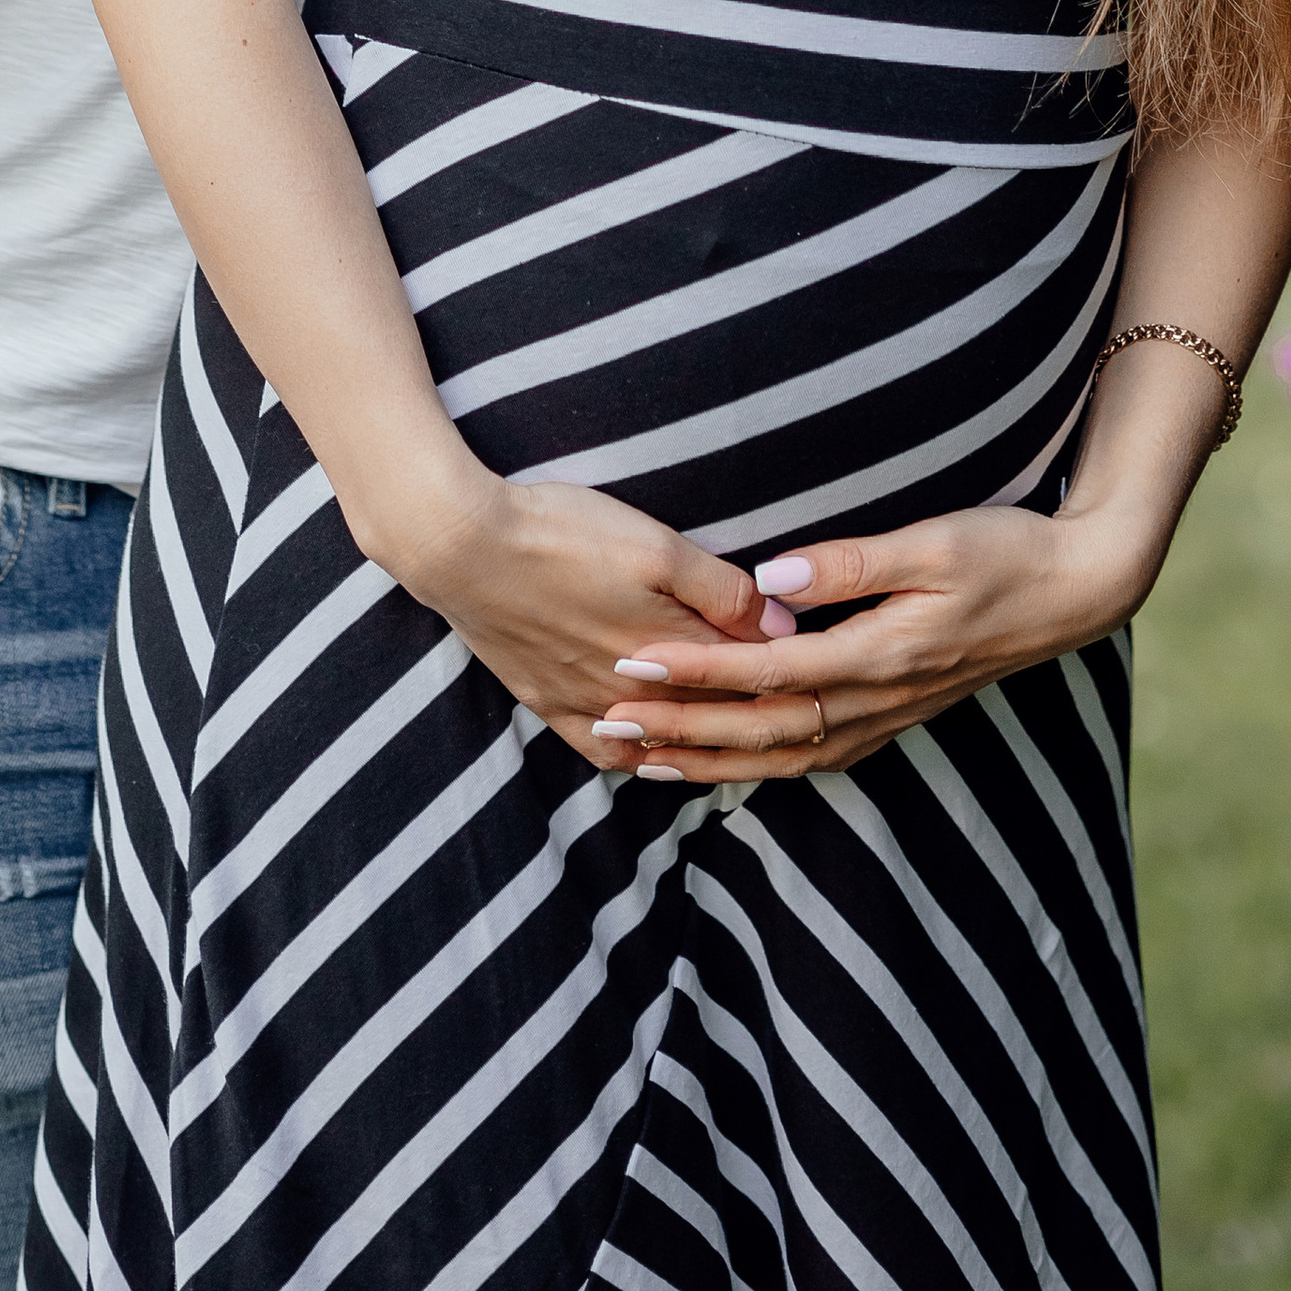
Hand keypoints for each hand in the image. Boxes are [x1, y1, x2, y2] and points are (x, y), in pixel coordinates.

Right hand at [369, 466, 778, 773]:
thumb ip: (723, 591)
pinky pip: (605, 752)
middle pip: (711, 718)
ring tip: (744, 741)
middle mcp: (635, 691)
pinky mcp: (549, 703)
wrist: (464, 548)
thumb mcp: (656, 545)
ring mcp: (588, 703)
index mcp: (671, 649)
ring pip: (663, 742)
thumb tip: (784, 628)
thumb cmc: (563, 532)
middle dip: (758, 718)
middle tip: (801, 717)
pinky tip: (650, 754)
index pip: (747, 682)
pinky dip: (637, 757)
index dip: (788, 684)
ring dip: (704, 745)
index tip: (826, 681)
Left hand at [588, 501, 1161, 781]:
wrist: (1072, 592)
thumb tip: (773, 580)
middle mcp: (876, 700)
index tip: (633, 661)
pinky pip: (808, 756)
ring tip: (639, 756)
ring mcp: (884, 716)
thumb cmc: (1005, 552)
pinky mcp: (889, 716)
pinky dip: (754, 764)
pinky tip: (718, 763)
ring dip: (708, 760)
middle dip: (681, 729)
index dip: (696, 671)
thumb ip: (854, 563)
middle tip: (607, 719)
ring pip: (780, 756)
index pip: (766, 673)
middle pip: (760, 730)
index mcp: (880, 655)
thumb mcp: (935, 541)